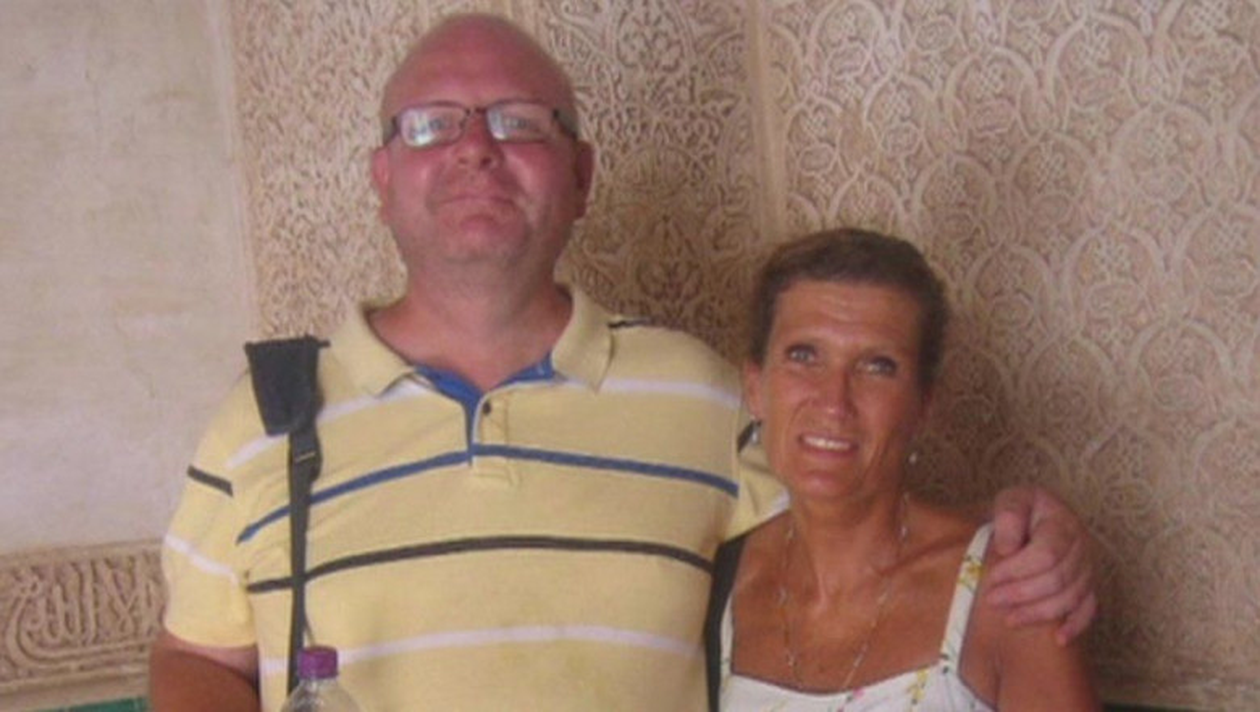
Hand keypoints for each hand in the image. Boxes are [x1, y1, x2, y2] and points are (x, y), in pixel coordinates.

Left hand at [984, 484, 1096, 643]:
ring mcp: (1089, 567)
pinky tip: (1058, 638)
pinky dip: (1076, 625)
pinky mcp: (1089, 584)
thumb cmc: (1020, 511)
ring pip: (1070, 598)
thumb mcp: (1010, 500)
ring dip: (1038, 613)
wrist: (1034, 516)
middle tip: (993, 600)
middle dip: (1022, 594)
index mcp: (1063, 522)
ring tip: (1009, 618)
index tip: (991, 577)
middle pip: (1057, 580)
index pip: (1046, 554)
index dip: (1017, 570)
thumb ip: (1008, 515)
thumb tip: (1007, 548)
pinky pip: (1090, 609)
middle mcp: (1082, 545)